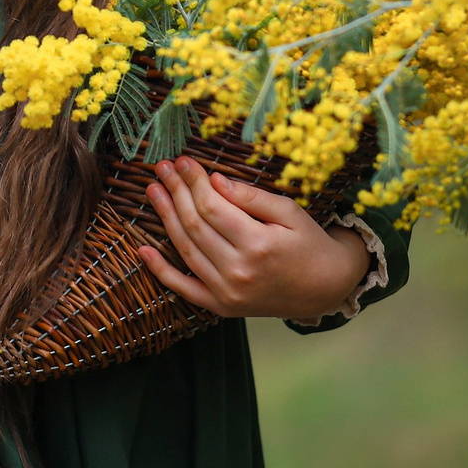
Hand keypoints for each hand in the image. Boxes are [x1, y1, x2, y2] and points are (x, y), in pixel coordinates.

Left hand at [137, 157, 372, 320]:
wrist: (325, 288)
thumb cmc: (309, 244)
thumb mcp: (289, 212)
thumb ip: (251, 197)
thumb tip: (215, 180)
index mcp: (258, 245)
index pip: (212, 207)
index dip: (194, 181)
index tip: (184, 160)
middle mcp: (238, 272)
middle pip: (195, 225)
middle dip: (175, 192)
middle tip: (163, 168)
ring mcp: (227, 293)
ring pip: (185, 249)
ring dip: (165, 218)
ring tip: (153, 191)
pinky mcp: (221, 307)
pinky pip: (184, 288)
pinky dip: (161, 271)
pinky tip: (143, 250)